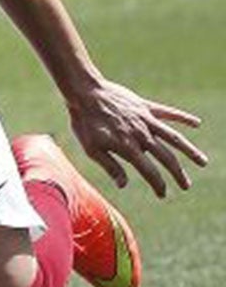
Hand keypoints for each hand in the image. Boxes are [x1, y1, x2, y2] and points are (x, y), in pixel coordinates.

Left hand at [66, 79, 206, 196]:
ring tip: (202, 162)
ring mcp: (145, 120)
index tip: (162, 194)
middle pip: (166, 158)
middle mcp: (141, 135)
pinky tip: (197, 123)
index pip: (149, 171)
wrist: (84, 92)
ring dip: (189, 151)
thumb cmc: (83, 122)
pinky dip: (183, 118)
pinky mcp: (145, 107)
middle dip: (177, 174)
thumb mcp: (91, 148)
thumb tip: (124, 185)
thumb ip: (110, 166)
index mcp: (128, 147)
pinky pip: (168, 113)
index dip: (157, 184)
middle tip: (186, 186)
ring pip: (173, 138)